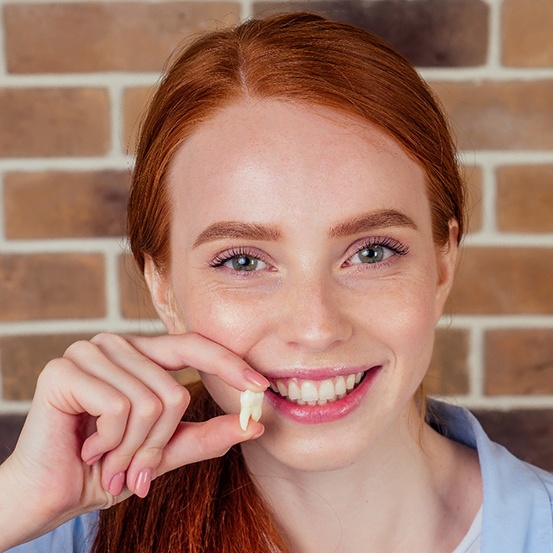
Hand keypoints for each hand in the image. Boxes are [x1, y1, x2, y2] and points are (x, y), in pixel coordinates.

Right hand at [0, 332, 267, 548]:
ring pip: (150, 402)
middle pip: (173, 390)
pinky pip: (119, 407)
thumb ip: (206, 435)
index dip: (229, 363)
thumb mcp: (164, 451)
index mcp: (140, 355)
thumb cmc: (107, 468)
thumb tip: (254, 424)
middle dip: (157, 444)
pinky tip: (88, 447)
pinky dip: (110, 442)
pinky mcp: (65, 369)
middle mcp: (116, 345)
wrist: (49, 493)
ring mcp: (90, 352)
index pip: (194, 346)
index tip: (262, 386)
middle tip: (133, 470)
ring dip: (132, 449)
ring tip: (108, 460)